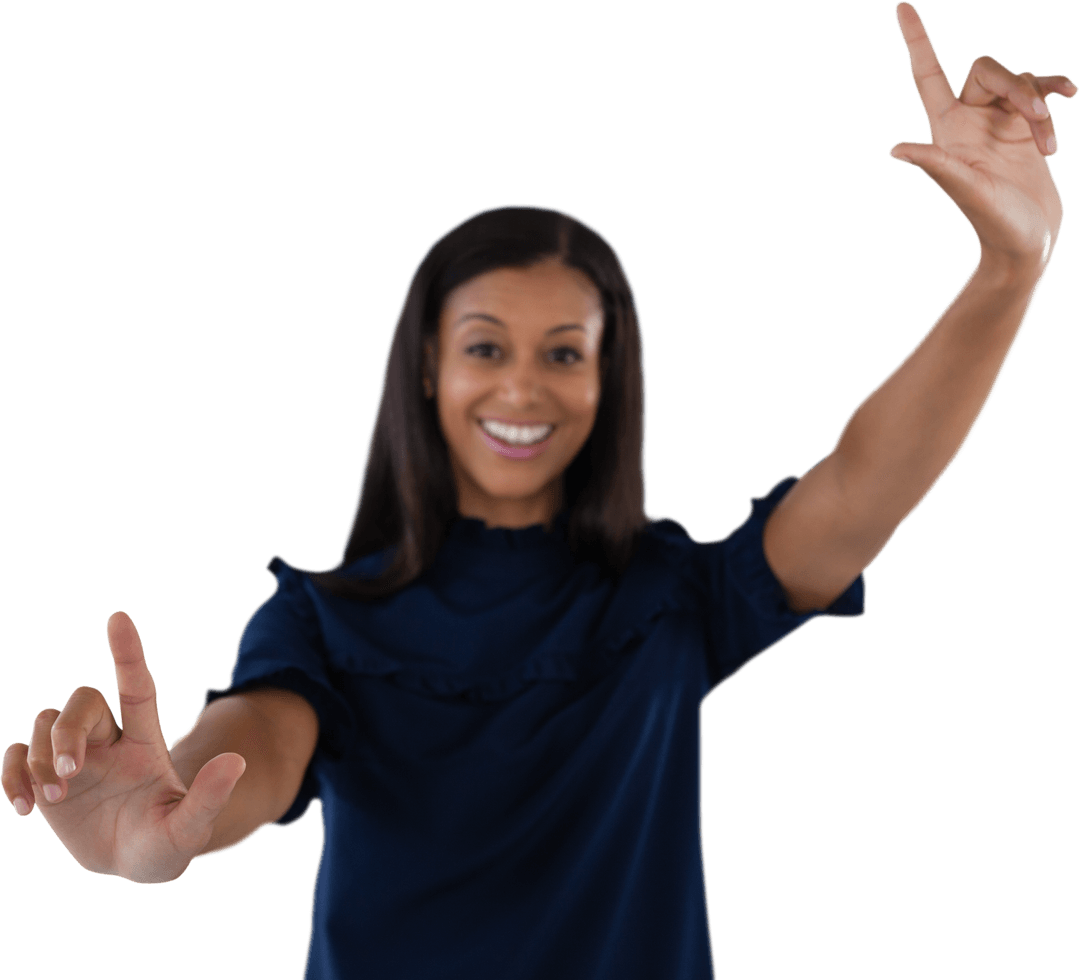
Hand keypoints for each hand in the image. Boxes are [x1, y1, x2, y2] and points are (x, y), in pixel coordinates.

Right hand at [2, 611, 246, 883]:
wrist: (135, 863)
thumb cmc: (168, 844)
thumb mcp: (190, 831)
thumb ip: (209, 798)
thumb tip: (237, 762)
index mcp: (145, 743)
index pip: (137, 686)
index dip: (127, 653)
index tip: (118, 617)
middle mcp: (110, 740)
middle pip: (81, 703)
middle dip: (67, 733)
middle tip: (68, 778)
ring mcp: (76, 757)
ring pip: (45, 723)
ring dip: (40, 760)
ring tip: (51, 802)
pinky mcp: (45, 778)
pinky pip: (17, 755)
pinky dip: (11, 776)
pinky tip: (23, 807)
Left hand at [890, 2, 1076, 264]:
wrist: (1025, 244)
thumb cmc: (992, 223)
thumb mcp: (966, 190)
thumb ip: (936, 165)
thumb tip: (896, 150)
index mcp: (946, 131)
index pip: (926, 74)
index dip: (915, 40)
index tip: (900, 5)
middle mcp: (968, 122)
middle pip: (986, 68)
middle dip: (1016, 86)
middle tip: (1037, 120)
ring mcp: (997, 124)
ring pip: (1019, 81)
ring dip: (1039, 103)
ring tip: (1047, 145)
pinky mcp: (1024, 130)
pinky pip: (1041, 91)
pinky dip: (1054, 94)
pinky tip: (1070, 101)